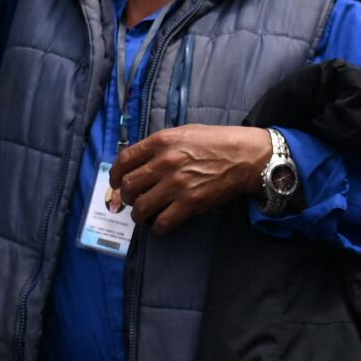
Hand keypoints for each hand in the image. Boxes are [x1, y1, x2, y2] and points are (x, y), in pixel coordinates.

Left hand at [111, 125, 273, 228]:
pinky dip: (158, 227)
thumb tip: (138, 162)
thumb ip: (159, 146)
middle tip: (133, 201)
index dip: (115, 175)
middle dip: (126, 197)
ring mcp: (176, 184)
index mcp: (161, 142)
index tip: (116, 183)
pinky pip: (162, 223)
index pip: (124, 160)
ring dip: (139, 215)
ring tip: (144, 216)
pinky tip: (161, 225)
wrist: (245, 157)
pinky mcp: (190, 203)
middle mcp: (165, 162)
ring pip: (141, 208)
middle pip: (128, 186)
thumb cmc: (216, 142)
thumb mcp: (184, 133)